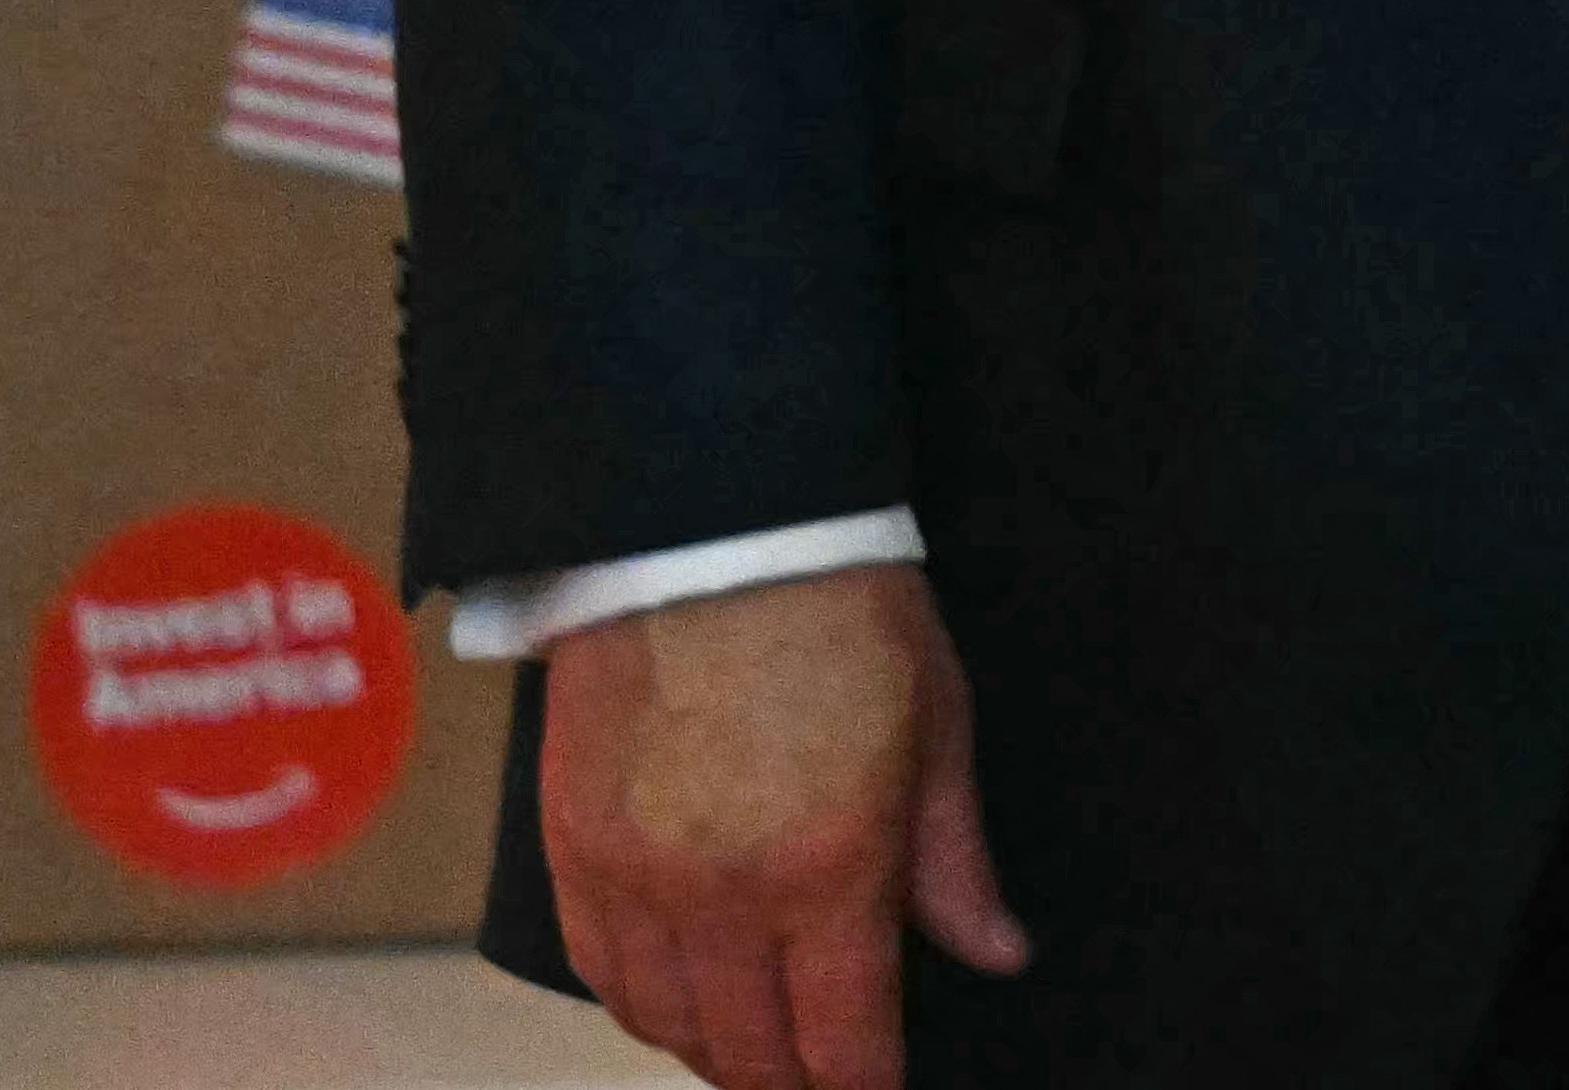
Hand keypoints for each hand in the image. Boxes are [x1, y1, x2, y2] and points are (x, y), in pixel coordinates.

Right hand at [538, 563, 1026, 1089]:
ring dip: (717, 1049)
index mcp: (830, 868)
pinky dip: (641, 1005)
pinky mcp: (569, 851)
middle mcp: (724, 895)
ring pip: (666, 1025)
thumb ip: (954, 862)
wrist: (712, 534)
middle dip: (795, 1081)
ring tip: (760, 1045)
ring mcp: (635, 879)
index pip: (844, 1039)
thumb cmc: (848, 617)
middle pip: (750, 1050)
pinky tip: (680, 1000)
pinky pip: (600, 973)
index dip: (864, 1087)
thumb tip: (999, 955)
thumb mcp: (937, 728)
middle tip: (826, 1078)